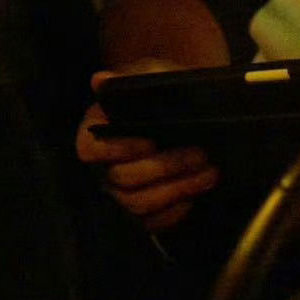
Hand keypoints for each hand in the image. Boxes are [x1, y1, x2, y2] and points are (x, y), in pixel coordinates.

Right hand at [76, 59, 218, 232]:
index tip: (150, 140)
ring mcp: (121, 195)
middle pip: (123, 179)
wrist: (187, 114)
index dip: (118, 149)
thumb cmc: (161, 94)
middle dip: (164, 167)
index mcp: (95, 134)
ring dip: (178, 189)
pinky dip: (176, 211)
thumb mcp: (149, 77)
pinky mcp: (143, 214)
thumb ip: (129, 80)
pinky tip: (199, 192)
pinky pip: (154, 223)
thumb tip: (100, 80)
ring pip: (140, 204)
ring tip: (210, 171)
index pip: (89, 150)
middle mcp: (103, 169)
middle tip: (199, 153)